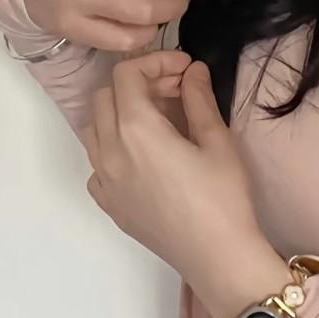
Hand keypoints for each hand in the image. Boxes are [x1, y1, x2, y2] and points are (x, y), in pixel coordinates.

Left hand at [81, 50, 269, 316]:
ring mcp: (103, 180)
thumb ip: (198, 99)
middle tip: (175, 88)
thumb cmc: (223, 198)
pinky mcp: (108, 203)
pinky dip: (113, 146)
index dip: (156, 61)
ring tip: (157, 118)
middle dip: (138, 82)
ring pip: (94, 127)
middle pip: (106, 96)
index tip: (185, 67)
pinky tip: (144, 155)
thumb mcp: (217, 141)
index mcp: (135, 130)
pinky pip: (97, 162)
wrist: (216, 256)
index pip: (126, 74)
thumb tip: (192, 71)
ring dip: (120, 111)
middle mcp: (108, 151)